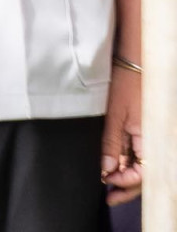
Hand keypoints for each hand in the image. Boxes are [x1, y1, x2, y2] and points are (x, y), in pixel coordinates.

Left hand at [102, 63, 143, 205]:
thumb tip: (107, 169)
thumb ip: (112, 144)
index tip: (107, 183)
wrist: (137, 65)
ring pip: (146, 168)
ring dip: (130, 179)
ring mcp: (154, 139)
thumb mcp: (115, 116)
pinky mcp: (149, 133)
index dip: (125, 183)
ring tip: (112, 187)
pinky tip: (120, 169)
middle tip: (110, 197)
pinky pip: (144, 156)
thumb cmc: (127, 87)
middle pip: (146, 176)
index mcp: (151, 141)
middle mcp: (156, 143)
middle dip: (128, 188)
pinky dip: (132, 165)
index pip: (142, 175)